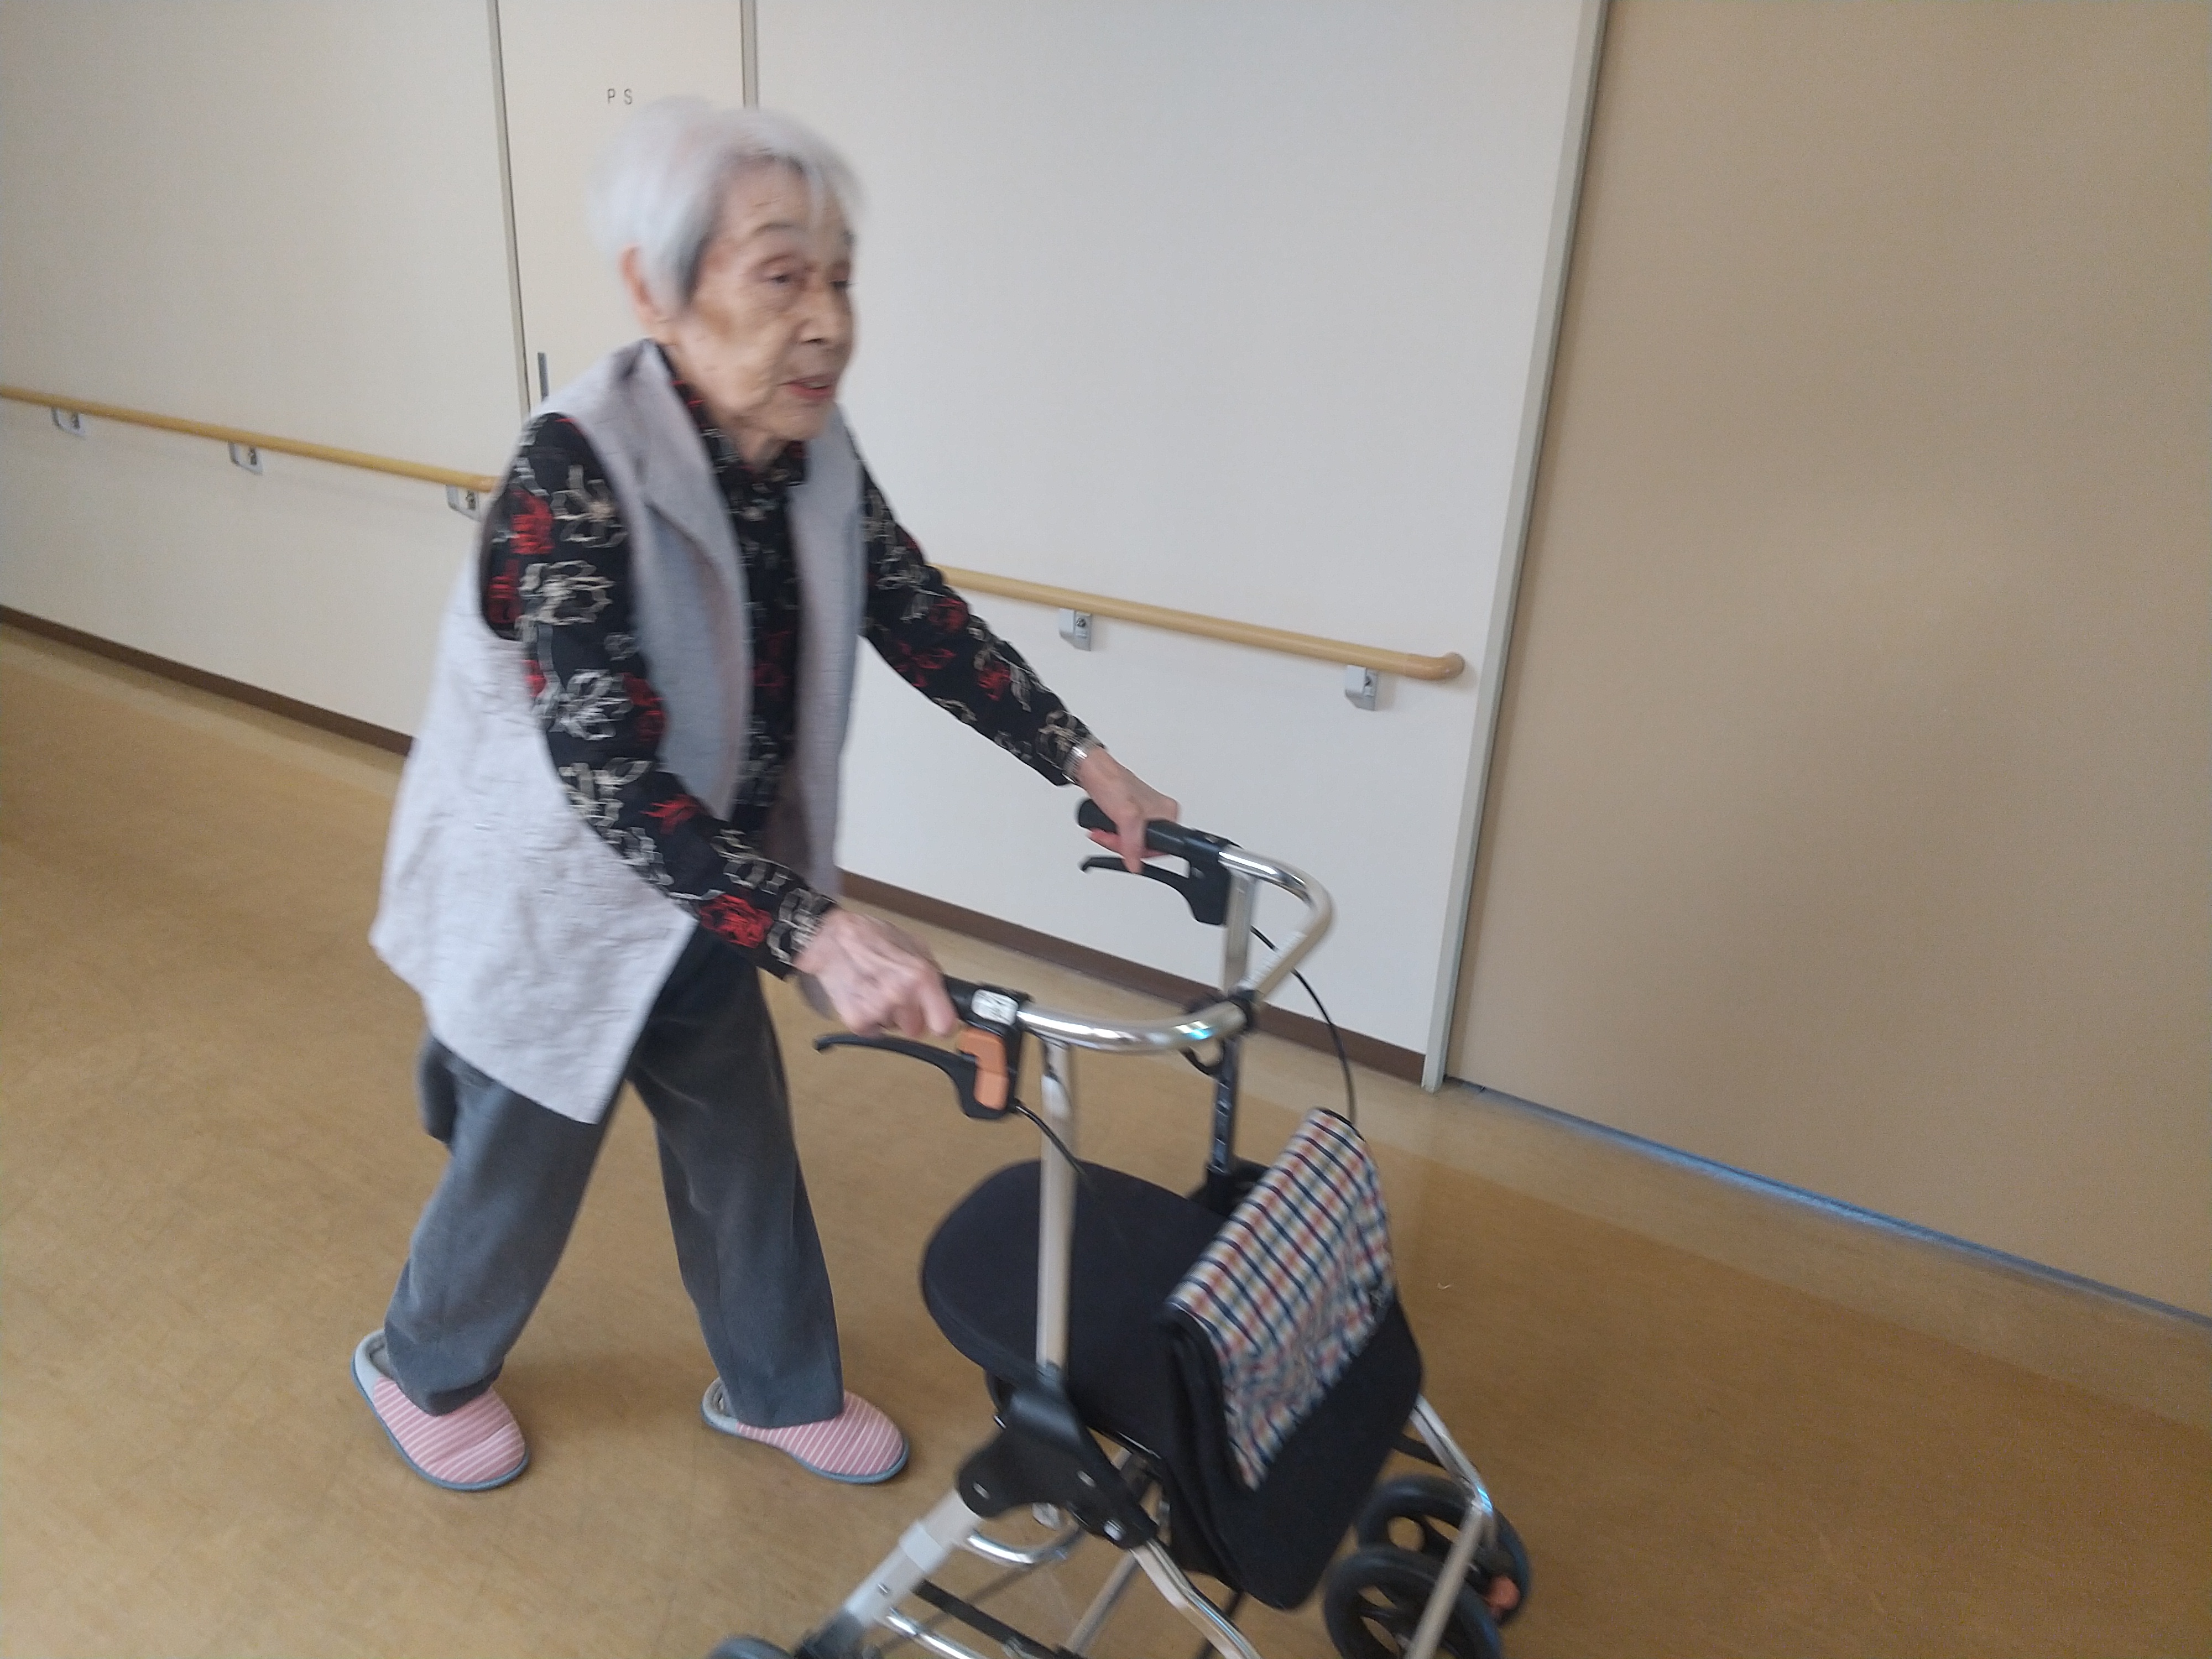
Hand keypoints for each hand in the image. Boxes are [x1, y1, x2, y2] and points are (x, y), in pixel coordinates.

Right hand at [794, 909, 957, 1038]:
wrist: (831, 938)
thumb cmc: (871, 938)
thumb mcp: (915, 946)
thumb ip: (933, 974)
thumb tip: (946, 997)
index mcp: (921, 977)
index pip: (944, 1025)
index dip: (940, 1023)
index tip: (936, 1020)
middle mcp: (901, 995)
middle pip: (917, 1030)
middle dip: (910, 1016)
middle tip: (897, 996)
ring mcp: (878, 1009)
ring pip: (893, 1029)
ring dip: (887, 1015)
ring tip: (875, 989)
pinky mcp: (857, 1020)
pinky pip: (872, 1030)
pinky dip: (867, 1018)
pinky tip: (862, 996)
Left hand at [1074, 746, 1180, 872]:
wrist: (1091, 769)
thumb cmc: (1110, 782)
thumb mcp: (1126, 816)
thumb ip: (1133, 844)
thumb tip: (1135, 865)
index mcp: (1168, 812)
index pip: (1162, 847)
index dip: (1141, 852)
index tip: (1126, 849)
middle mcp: (1159, 812)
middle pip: (1145, 845)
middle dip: (1123, 845)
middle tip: (1109, 837)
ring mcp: (1144, 812)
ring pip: (1132, 840)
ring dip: (1114, 840)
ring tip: (1103, 832)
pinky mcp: (1130, 812)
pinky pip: (1124, 832)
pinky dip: (1112, 833)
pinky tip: (1103, 828)